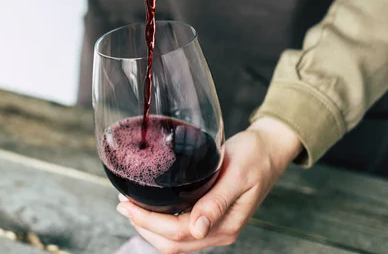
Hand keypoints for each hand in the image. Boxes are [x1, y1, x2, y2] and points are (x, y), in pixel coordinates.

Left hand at [116, 117, 302, 253]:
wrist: (270, 149)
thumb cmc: (256, 156)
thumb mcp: (237, 174)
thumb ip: (217, 202)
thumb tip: (197, 230)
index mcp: (226, 225)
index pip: (177, 233)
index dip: (148, 222)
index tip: (127, 204)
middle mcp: (219, 231)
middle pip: (172, 243)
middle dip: (143, 226)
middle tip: (122, 204)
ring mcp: (214, 226)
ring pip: (174, 240)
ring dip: (149, 226)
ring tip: (130, 204)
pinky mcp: (211, 216)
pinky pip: (180, 228)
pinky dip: (160, 221)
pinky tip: (149, 204)